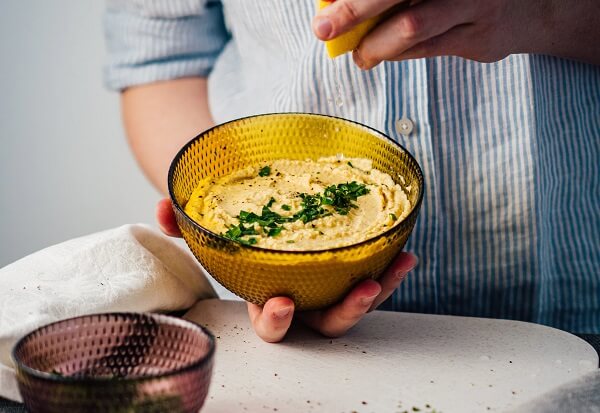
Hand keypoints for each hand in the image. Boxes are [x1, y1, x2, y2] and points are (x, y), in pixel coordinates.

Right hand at [156, 198, 417, 341]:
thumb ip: (184, 222)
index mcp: (265, 296)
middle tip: (359, 292)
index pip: (270, 322)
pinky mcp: (346, 270)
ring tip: (395, 266)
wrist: (257, 217)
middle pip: (324, 322)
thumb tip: (163, 208)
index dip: (274, 321)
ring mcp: (326, 287)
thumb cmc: (234, 230)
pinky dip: (388, 267)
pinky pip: (371, 276)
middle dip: (343, 313)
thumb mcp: (208, 227)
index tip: (278, 304)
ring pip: (355, 303)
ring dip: (379, 290)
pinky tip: (405, 250)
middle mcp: (302, 299)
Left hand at [313, 0, 550, 67]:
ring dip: (375, 45)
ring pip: (412, 27)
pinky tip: (381, 53)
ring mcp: (477, 5)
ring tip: (359, 54)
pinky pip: (425, 50)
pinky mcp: (481, 40)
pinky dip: (396, 53)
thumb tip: (340, 2)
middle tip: (324, 27)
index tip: (327, 0)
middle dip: (354, 9)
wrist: (537, 6)